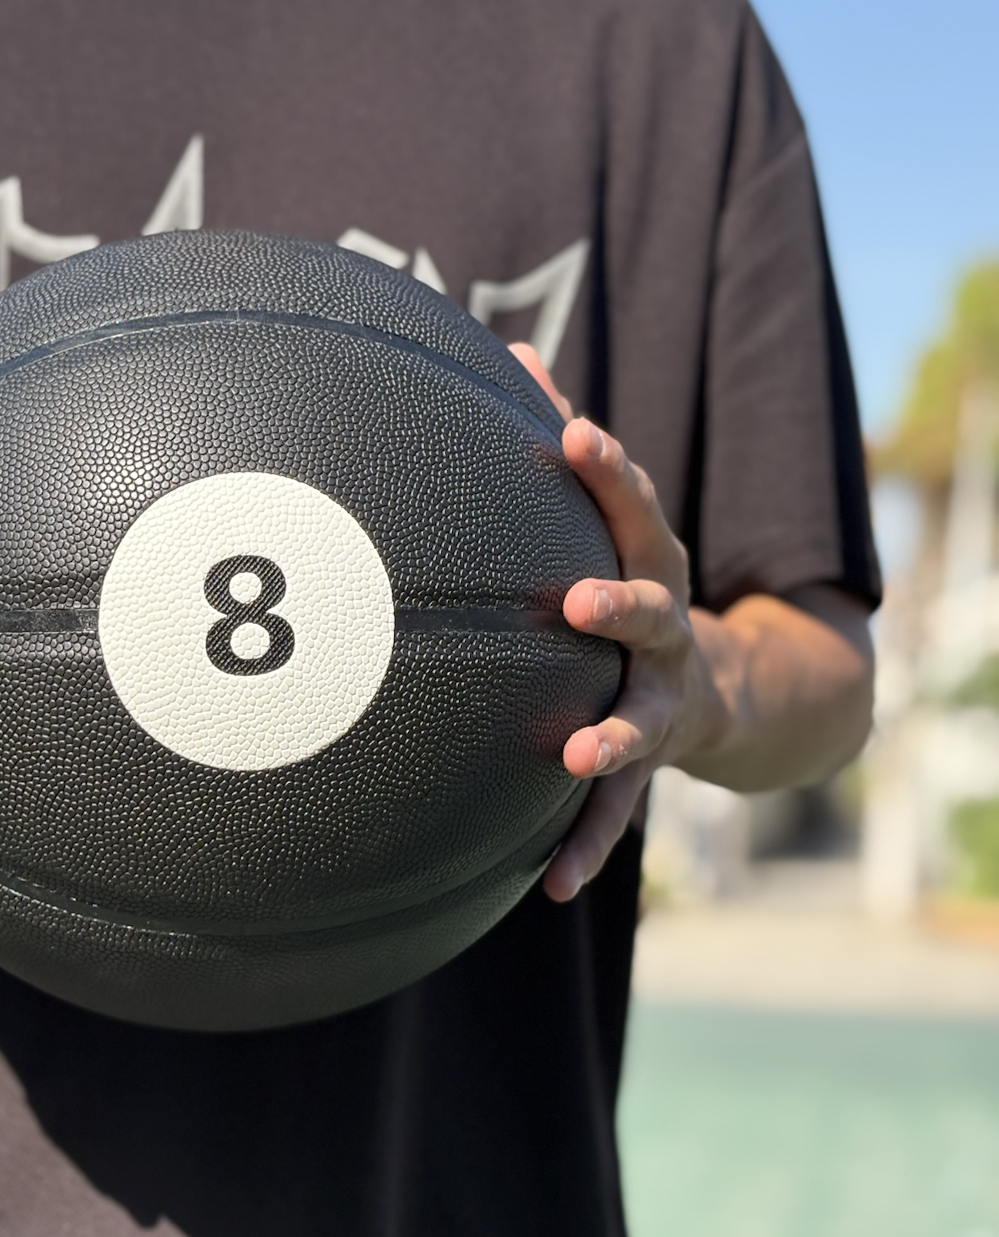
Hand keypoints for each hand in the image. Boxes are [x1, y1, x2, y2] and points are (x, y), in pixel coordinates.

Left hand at [509, 343, 725, 904]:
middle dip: (620, 605)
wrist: (723, 688)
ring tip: (580, 752)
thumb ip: (566, 441)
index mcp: (647, 561)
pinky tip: (547, 885)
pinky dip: (583, 845)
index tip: (574, 435)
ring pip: (642, 720)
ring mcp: (660, 700)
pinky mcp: (646, 763)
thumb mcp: (614, 519)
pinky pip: (614, 811)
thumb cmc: (631, 585)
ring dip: (613, 736)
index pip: (630, 505)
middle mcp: (662, 629)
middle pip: (648, 611)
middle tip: (579, 601)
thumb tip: (513, 351)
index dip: (607, 468)